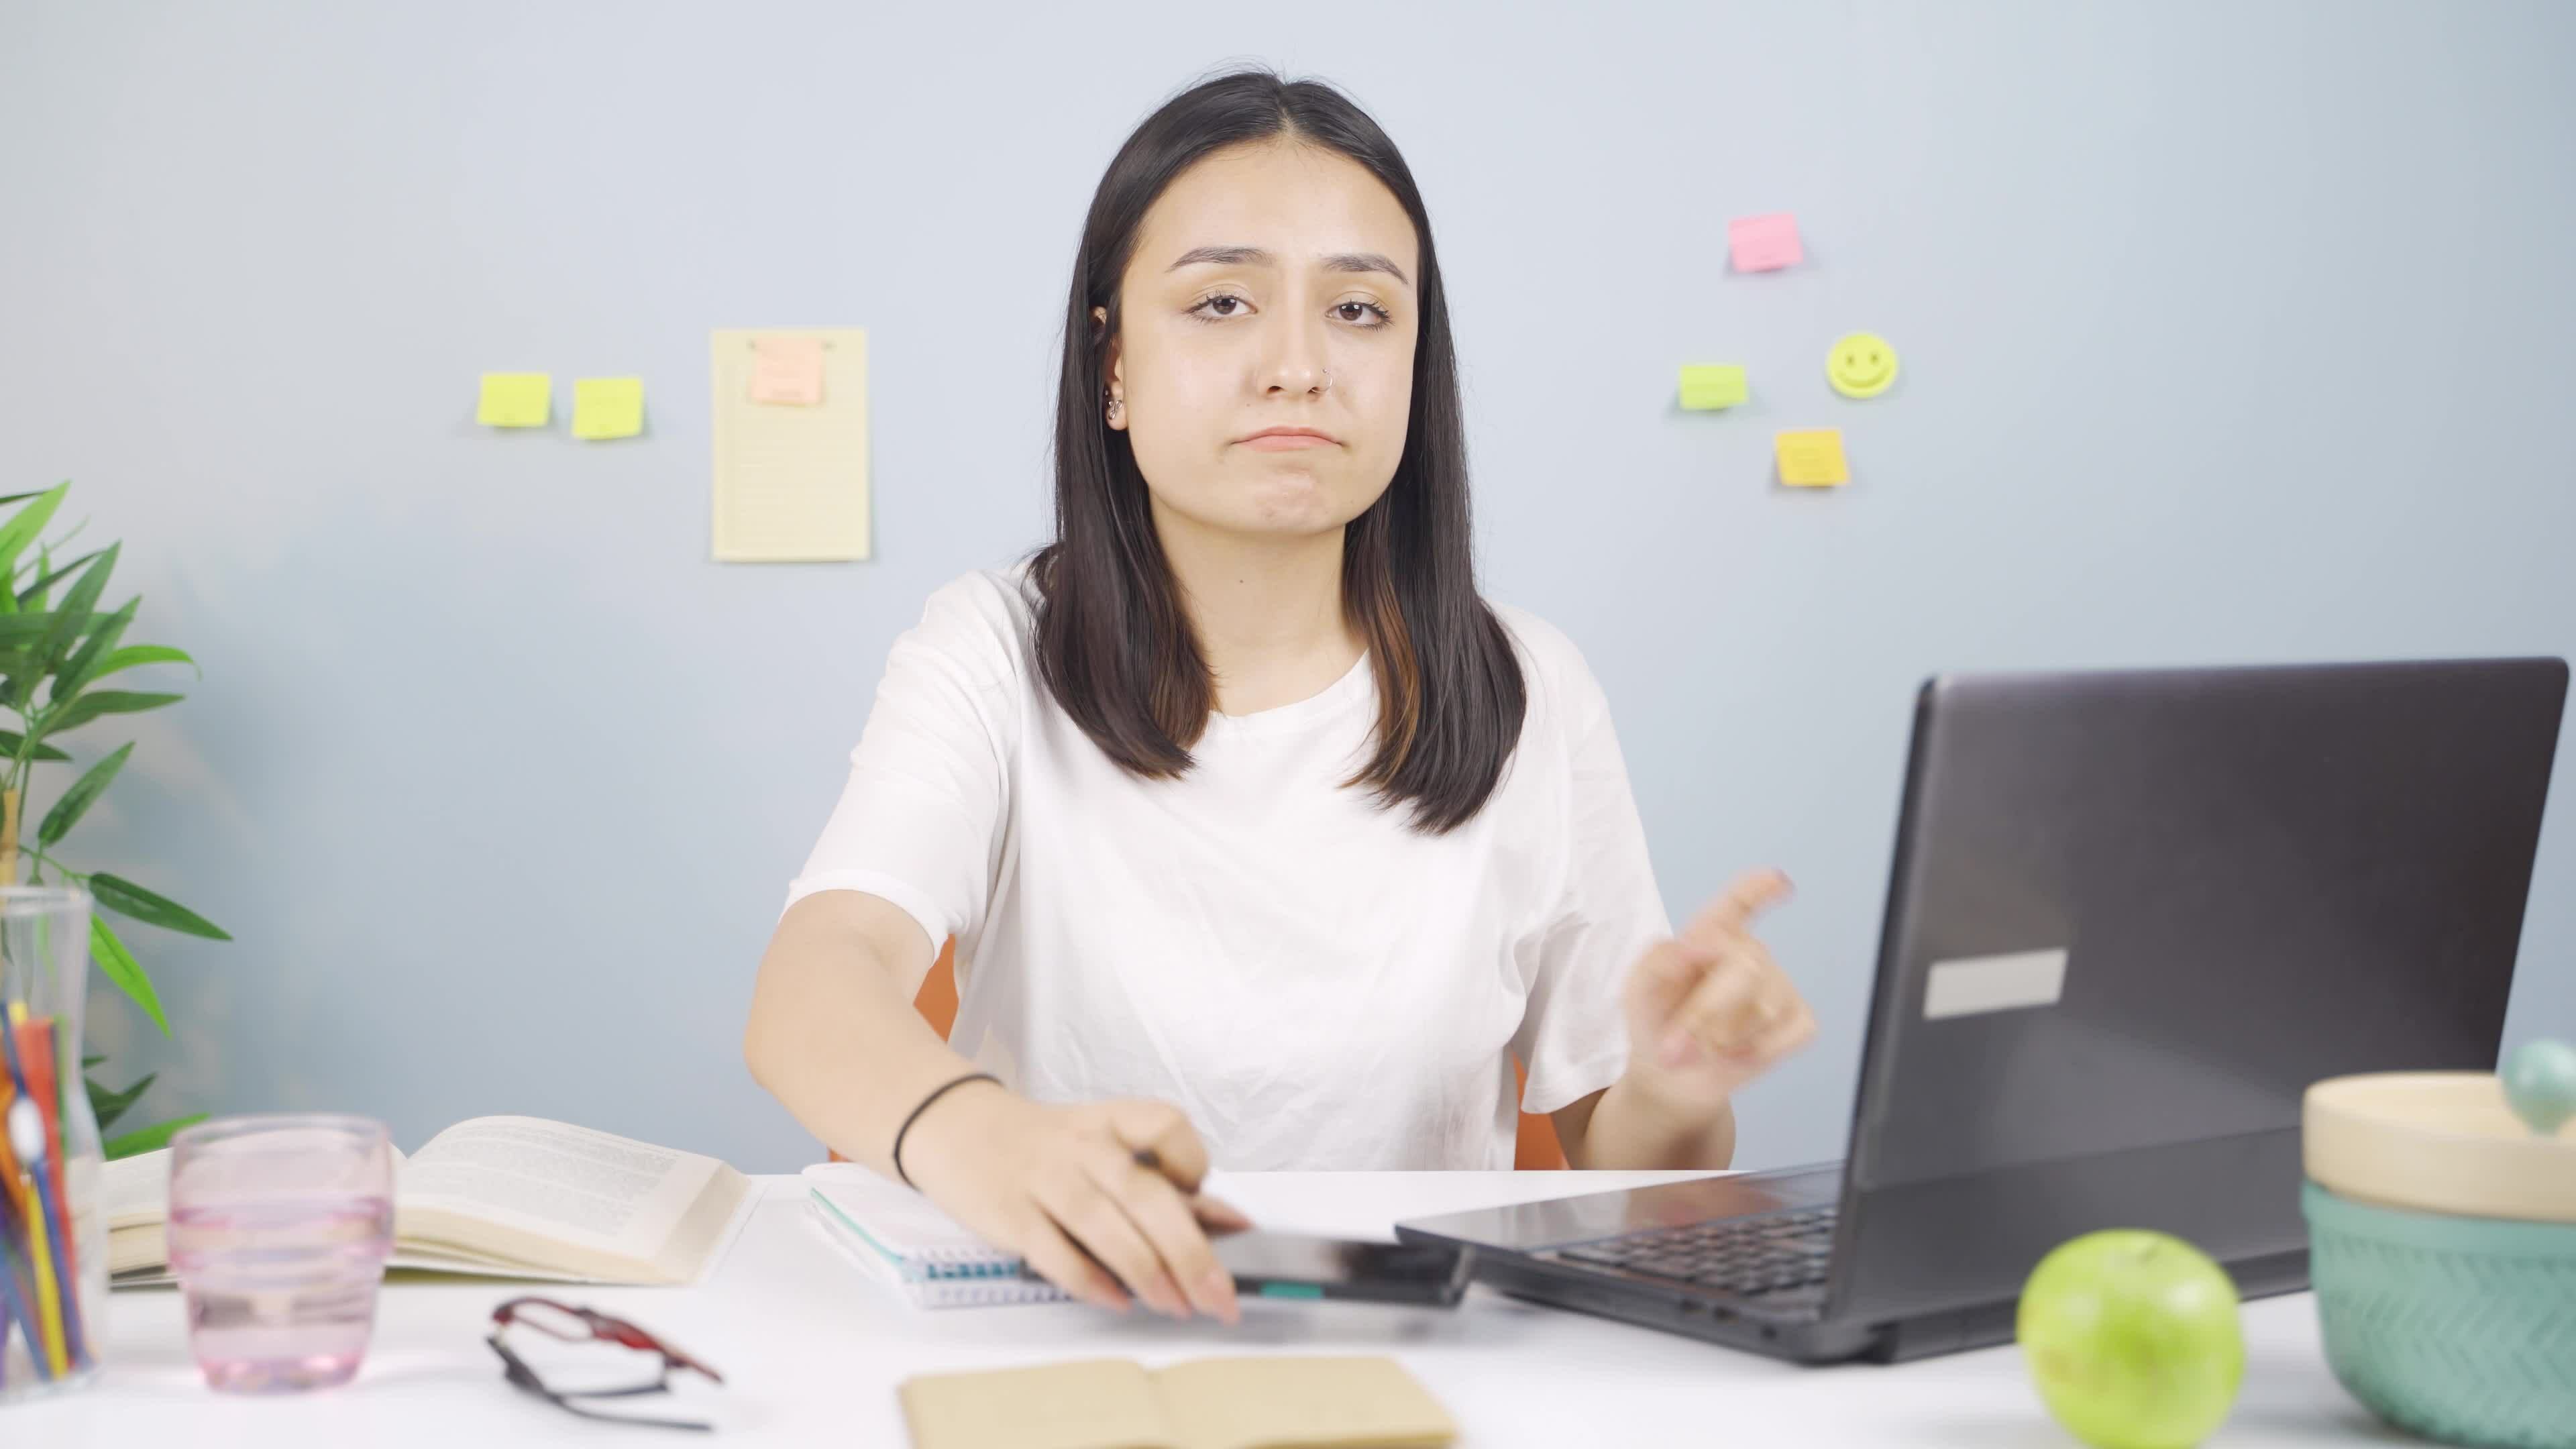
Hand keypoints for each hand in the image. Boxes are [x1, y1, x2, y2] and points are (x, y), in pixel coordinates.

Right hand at [898, 1086, 1246, 1322]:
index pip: (1166, 1125)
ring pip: (1103, 1226)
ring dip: (1147, 1272)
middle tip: (1219, 1297)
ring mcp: (1044, 1179)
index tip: (1200, 1192)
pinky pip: (1054, 1252)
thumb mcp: (1106, 1146)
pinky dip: (1089, 1281)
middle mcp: (1082, 1147)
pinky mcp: (1011, 1215)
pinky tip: (1118, 1301)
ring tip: (1178, 1306)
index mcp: (1111, 1121)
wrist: (957, 1129)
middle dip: (1190, 1252)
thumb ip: (1165, 1183)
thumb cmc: (1048, 1146)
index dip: (1191, 1160)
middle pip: (1145, 1195)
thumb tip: (1236, 1223)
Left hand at [1622, 869, 1815, 1111]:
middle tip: (1674, 1049)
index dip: (1759, 889)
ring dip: (1723, 1040)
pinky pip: (1790, 1033)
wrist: (1669, 1077)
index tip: (1778, 881)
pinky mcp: (1798, 1020)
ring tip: (1701, 1050)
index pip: (1739, 903)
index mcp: (1710, 934)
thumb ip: (1657, 961)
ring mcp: (1779, 985)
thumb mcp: (1637, 991)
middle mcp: (1749, 952)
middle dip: (1707, 1014)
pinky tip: (1737, 1055)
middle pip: (1747, 967)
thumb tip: (1696, 943)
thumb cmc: (1655, 1021)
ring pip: (1766, 1006)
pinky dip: (1758, 1053)